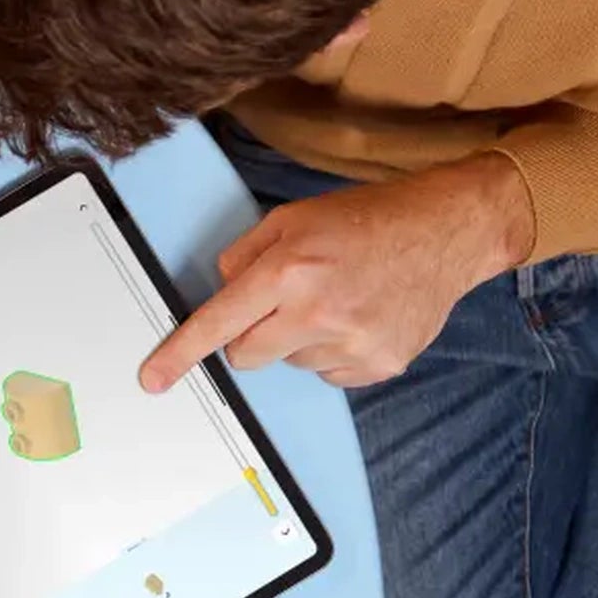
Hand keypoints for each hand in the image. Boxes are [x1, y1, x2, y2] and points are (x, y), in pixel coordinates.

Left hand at [139, 157, 533, 393]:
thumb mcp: (292, 218)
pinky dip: (332, 352)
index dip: (180, 353)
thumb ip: (244, 255)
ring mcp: (351, 344)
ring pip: (289, 364)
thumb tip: (219, 292)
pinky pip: (328, 374)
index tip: (152, 379)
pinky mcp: (378, 365)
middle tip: (284, 301)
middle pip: (246, 355)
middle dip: (250, 334)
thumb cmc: (365, 220)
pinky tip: (358, 317)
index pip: (219, 322)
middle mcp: (317, 313)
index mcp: (289, 271)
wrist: (445, 232)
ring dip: (298, 340)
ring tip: (336, 300)